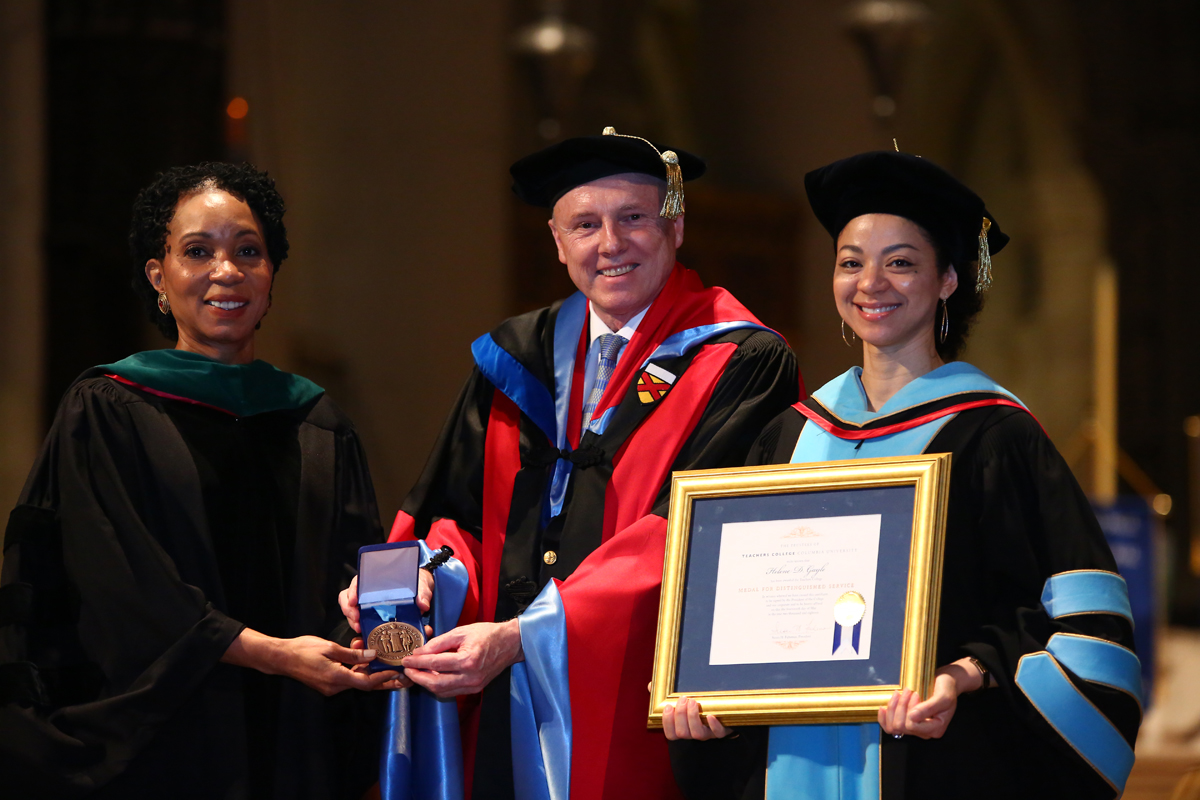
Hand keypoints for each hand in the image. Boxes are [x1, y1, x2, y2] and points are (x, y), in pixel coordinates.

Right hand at [222, 628, 399, 695]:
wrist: (281, 658)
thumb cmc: (304, 650)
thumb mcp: (331, 648)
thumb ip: (353, 654)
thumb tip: (373, 655)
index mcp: (337, 678)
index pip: (366, 683)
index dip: (383, 678)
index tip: (397, 673)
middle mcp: (335, 687)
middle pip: (365, 685)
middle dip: (384, 680)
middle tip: (402, 676)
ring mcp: (331, 687)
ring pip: (357, 681)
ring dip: (371, 672)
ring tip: (387, 662)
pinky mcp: (328, 683)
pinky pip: (348, 678)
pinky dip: (358, 670)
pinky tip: (365, 658)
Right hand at [339, 567, 434, 633]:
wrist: (421, 592)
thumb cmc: (417, 585)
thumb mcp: (422, 586)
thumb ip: (423, 593)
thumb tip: (423, 605)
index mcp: (377, 581)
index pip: (357, 583)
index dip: (352, 592)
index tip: (354, 601)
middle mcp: (369, 593)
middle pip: (349, 600)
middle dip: (350, 611)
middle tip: (357, 621)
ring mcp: (369, 606)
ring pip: (351, 612)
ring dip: (352, 621)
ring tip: (359, 629)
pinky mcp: (373, 619)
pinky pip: (360, 624)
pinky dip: (359, 631)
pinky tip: (363, 638)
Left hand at [401, 620, 522, 697]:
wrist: (510, 643)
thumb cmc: (487, 634)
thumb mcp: (461, 631)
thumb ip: (439, 642)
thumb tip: (420, 651)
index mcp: (467, 660)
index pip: (435, 663)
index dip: (417, 662)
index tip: (406, 659)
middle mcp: (471, 676)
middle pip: (436, 683)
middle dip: (418, 677)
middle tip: (407, 669)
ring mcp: (474, 685)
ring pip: (442, 691)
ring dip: (426, 684)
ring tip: (417, 673)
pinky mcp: (475, 689)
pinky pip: (451, 692)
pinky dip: (439, 686)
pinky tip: (432, 677)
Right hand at [662, 696, 730, 740]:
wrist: (725, 712)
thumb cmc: (697, 705)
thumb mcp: (680, 700)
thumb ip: (664, 695)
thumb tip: (651, 686)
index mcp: (683, 729)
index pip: (670, 734)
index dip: (667, 722)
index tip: (668, 706)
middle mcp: (693, 734)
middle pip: (682, 733)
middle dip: (680, 716)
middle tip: (682, 699)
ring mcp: (708, 734)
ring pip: (697, 734)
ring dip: (693, 718)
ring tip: (693, 702)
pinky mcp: (722, 731)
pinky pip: (718, 733)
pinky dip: (713, 725)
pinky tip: (710, 715)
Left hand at [878, 658, 980, 738]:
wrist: (945, 683)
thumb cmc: (946, 689)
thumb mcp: (943, 696)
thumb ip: (929, 708)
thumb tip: (912, 718)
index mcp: (935, 729)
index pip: (912, 726)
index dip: (910, 709)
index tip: (916, 694)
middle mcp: (924, 732)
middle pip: (901, 726)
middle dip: (901, 706)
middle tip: (908, 691)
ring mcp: (914, 729)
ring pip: (893, 727)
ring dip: (893, 708)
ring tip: (899, 693)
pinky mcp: (906, 722)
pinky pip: (889, 727)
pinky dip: (884, 718)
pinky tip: (883, 707)